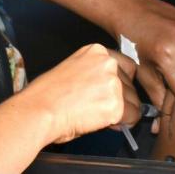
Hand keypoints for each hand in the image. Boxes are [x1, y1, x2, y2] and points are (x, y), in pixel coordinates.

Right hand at [15, 44, 140, 144]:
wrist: (40, 110)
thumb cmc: (47, 94)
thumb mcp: (73, 70)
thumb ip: (95, 75)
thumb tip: (111, 92)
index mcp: (96, 51)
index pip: (126, 66)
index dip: (120, 83)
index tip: (111, 93)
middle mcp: (108, 63)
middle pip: (131, 85)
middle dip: (121, 99)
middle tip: (101, 109)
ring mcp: (113, 83)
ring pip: (134, 102)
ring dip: (122, 112)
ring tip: (97, 115)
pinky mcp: (116, 105)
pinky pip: (131, 118)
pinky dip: (120, 123)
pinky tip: (101, 122)